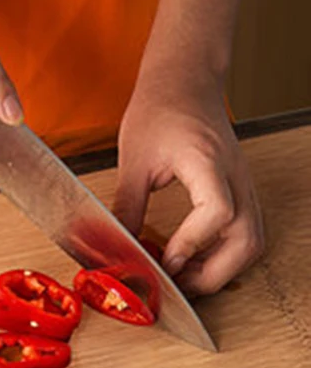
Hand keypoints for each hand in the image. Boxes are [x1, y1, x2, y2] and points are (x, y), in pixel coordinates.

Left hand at [114, 66, 263, 296]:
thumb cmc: (162, 109)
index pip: (218, 212)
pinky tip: (190, 260)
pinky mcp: (239, 192)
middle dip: (211, 274)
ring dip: (219, 270)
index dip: (192, 243)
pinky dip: (222, 256)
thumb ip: (127, 206)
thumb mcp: (133, 160)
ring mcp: (243, 186)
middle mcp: (235, 177)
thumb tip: (116, 247)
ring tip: (180, 277)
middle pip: (246, 241)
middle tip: (173, 285)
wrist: (186, 82)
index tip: (164, 261)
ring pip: (251, 243)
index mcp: (208, 162)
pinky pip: (244, 234)